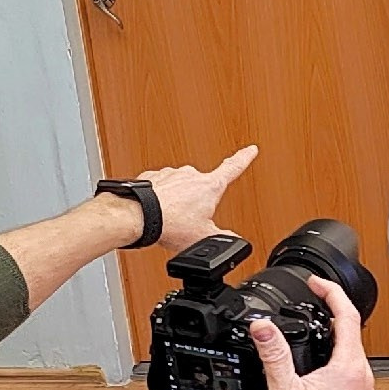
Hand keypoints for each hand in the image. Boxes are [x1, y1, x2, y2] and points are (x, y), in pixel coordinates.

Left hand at [139, 145, 258, 251]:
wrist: (138, 217)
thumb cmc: (170, 223)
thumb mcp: (203, 237)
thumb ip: (220, 236)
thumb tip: (232, 240)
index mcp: (209, 186)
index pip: (232, 168)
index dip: (244, 159)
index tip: (250, 149)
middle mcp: (190, 174)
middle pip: (201, 186)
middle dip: (196, 201)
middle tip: (187, 221)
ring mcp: (169, 174)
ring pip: (178, 188)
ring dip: (176, 200)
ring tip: (169, 219)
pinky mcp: (151, 177)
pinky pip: (159, 188)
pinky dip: (159, 198)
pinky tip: (155, 212)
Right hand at [253, 276, 372, 389]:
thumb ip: (274, 354)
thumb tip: (262, 325)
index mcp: (348, 367)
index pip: (346, 314)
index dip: (330, 291)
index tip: (315, 282)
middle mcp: (363, 376)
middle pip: (351, 330)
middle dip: (330, 312)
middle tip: (311, 300)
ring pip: (351, 351)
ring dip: (333, 337)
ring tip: (312, 329)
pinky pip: (351, 370)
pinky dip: (336, 358)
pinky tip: (317, 367)